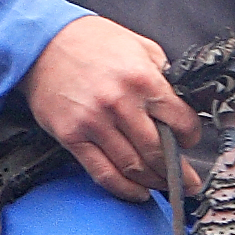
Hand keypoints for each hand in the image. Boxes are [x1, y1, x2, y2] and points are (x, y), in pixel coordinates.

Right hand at [25, 14, 197, 199]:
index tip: (189, 141)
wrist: (43, 41)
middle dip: (178, 172)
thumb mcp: (139, 46)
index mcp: (142, 79)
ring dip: (153, 183)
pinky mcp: (72, 136)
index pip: (179, 121)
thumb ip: (162, 74)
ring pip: (133, 167)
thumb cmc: (91, 42)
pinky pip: (102, 172)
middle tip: (188, 181)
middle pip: (157, 151)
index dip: (191, 137)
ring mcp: (94, 122)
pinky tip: (137, 192)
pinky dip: (124, 189)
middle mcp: (120, 103)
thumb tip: (181, 103)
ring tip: (165, 187)